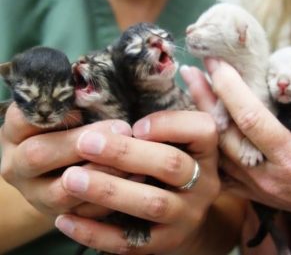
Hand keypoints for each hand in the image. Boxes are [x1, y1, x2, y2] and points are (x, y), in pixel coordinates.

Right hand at [0, 103, 131, 216]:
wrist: (61, 169)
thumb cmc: (70, 129)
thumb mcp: (66, 111)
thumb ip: (75, 100)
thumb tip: (95, 81)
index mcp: (16, 132)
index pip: (25, 117)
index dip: (57, 110)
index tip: (89, 102)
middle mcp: (17, 164)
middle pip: (39, 154)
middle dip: (83, 142)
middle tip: (122, 128)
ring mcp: (35, 194)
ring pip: (62, 191)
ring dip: (102, 173)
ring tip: (134, 158)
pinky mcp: (58, 215)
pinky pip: (83, 212)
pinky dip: (111, 198)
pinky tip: (136, 179)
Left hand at [54, 110, 219, 253]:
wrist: (189, 218)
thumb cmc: (181, 163)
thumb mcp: (190, 136)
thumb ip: (191, 103)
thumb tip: (191, 69)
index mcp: (208, 151)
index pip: (201, 130)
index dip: (168, 124)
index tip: (134, 124)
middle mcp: (204, 183)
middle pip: (171, 165)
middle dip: (127, 153)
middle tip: (85, 142)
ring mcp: (187, 216)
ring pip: (151, 204)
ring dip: (110, 190)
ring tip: (70, 178)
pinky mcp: (165, 243)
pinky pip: (131, 242)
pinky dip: (97, 232)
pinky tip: (66, 220)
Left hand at [180, 61, 290, 250]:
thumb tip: (279, 75)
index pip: (250, 117)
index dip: (229, 87)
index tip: (216, 63)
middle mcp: (268, 175)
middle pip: (225, 133)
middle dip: (205, 98)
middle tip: (190, 71)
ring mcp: (257, 188)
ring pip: (218, 152)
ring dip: (203, 117)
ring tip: (192, 90)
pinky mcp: (254, 195)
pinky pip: (222, 170)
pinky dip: (210, 146)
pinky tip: (200, 126)